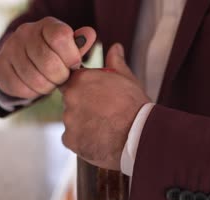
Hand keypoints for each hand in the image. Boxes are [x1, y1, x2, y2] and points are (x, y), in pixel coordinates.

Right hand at [0, 17, 95, 98]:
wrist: (23, 61)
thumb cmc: (54, 55)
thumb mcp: (68, 49)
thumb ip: (79, 44)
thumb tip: (89, 34)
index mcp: (47, 25)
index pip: (61, 37)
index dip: (71, 57)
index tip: (73, 65)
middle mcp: (26, 32)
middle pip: (49, 62)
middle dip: (60, 77)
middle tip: (62, 78)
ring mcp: (10, 48)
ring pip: (35, 78)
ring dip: (47, 87)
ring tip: (50, 83)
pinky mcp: (0, 66)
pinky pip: (20, 87)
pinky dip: (32, 92)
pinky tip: (36, 86)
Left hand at [61, 43, 150, 169]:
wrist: (140, 135)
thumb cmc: (136, 107)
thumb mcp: (127, 79)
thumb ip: (115, 62)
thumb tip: (115, 48)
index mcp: (82, 80)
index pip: (71, 81)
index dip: (83, 89)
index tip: (94, 96)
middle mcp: (71, 98)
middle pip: (71, 102)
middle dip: (84, 107)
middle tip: (104, 114)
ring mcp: (69, 121)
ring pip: (72, 122)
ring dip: (84, 125)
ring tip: (106, 129)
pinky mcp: (70, 140)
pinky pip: (73, 139)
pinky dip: (83, 140)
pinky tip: (100, 140)